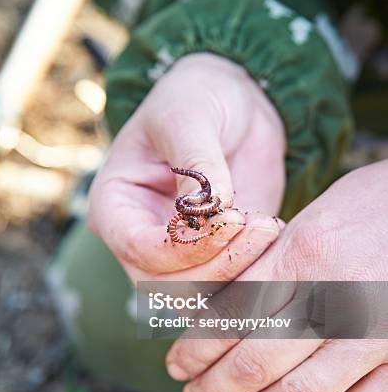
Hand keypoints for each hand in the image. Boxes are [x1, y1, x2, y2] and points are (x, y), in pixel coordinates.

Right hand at [88, 53, 285, 282]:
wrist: (233, 102)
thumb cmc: (195, 98)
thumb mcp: (189, 118)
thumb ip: (196, 164)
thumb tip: (214, 208)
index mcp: (117, 206)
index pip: (140, 249)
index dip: (185, 246)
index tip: (232, 218)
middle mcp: (143, 237)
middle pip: (170, 283)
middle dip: (218, 264)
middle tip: (260, 226)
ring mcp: (179, 251)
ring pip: (202, 293)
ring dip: (240, 270)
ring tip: (268, 226)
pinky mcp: (217, 253)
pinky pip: (231, 283)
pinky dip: (256, 271)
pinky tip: (273, 233)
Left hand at [166, 161, 387, 391]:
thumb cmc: (375, 203)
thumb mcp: (314, 219)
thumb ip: (273, 266)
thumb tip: (229, 312)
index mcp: (305, 253)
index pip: (233, 315)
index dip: (196, 348)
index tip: (177, 364)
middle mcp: (337, 295)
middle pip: (257, 362)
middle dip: (215, 389)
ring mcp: (376, 331)